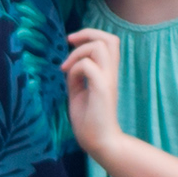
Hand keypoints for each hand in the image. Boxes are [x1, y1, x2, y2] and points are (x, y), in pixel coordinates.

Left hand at [60, 26, 121, 161]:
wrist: (99, 142)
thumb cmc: (89, 120)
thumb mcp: (78, 92)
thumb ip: (76, 77)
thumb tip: (69, 65)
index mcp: (107, 73)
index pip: (109, 41)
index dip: (90, 35)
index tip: (71, 43)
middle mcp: (111, 73)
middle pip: (110, 38)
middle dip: (88, 33)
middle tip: (69, 42)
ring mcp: (107, 80)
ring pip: (100, 46)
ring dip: (79, 52)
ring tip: (66, 67)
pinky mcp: (102, 89)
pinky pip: (88, 66)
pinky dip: (75, 68)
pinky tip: (69, 80)